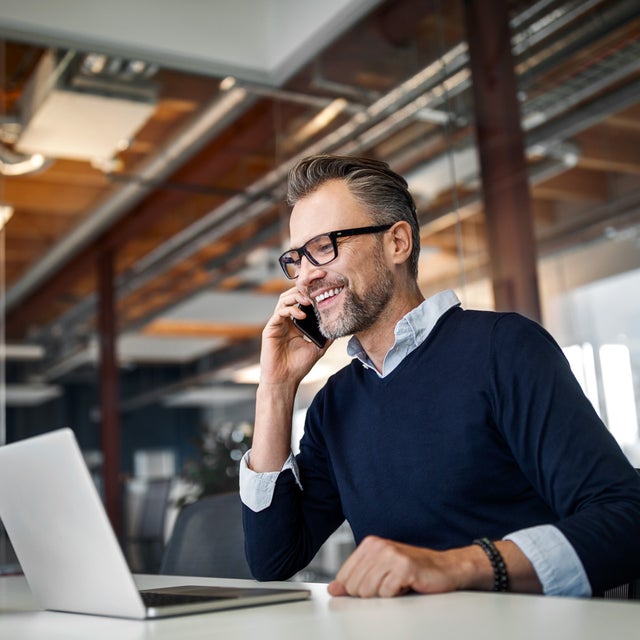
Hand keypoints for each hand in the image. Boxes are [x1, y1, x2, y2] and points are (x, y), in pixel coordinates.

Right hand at [259, 286, 330, 385]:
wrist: (285, 380)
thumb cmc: (298, 366)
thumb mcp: (318, 348)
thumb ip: (326, 336)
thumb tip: (339, 326)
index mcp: (295, 323)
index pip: (301, 301)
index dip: (310, 293)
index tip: (323, 288)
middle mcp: (286, 321)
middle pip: (291, 295)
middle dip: (303, 289)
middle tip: (316, 288)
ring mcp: (277, 324)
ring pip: (284, 300)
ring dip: (297, 297)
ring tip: (309, 300)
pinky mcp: (270, 329)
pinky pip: (279, 313)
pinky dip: (290, 310)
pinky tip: (302, 315)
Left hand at [327, 535, 472, 597]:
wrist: (444, 568)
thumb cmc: (412, 570)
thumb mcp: (379, 571)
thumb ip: (355, 578)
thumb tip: (333, 589)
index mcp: (369, 544)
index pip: (344, 576)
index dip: (356, 589)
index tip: (371, 586)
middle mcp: (378, 546)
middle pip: (354, 586)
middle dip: (371, 593)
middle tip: (388, 585)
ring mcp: (391, 555)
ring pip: (368, 591)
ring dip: (384, 595)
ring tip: (397, 584)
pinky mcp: (404, 567)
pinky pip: (386, 594)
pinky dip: (396, 595)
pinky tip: (407, 585)